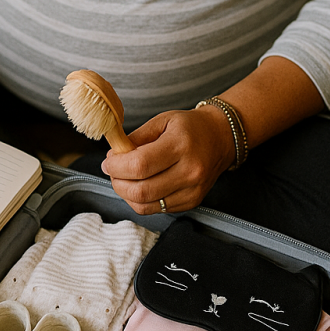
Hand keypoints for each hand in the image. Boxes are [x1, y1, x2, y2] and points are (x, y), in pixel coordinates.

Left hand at [101, 106, 235, 214]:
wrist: (221, 138)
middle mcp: (189, 171)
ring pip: (146, 205)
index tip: (108, 161)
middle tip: (112, 171)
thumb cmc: (189, 127)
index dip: (117, 166)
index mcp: (180, 146)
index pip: (140, 165)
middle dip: (118, 182)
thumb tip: (114, 156)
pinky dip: (140, 201)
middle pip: (141, 190)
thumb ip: (136, 138)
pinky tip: (139, 186)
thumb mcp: (162, 121)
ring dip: (126, 194)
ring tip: (124, 178)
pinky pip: (156, 210)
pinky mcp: (191, 202)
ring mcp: (192, 191)